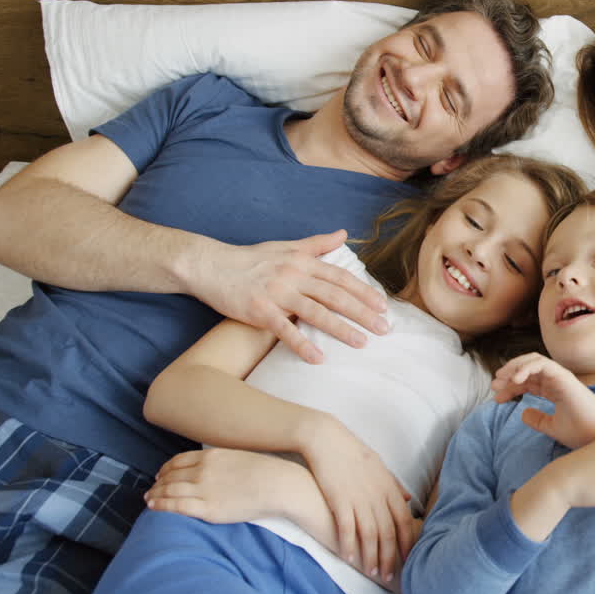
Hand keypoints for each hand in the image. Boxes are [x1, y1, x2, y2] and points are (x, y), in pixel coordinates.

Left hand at [145, 448, 300, 523]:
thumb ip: (222, 462)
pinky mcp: (208, 509)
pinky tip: (153, 507)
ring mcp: (204, 489)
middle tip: (151, 489)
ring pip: (169, 490)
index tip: (161, 474)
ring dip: (155, 494)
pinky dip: (161, 505)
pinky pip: (176, 506)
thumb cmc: (267, 472)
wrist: (279, 485)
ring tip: (149, 499)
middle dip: (158, 483)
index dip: (166, 468)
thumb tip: (214, 467)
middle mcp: (203, 470)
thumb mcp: (240, 457)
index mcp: (211, 456)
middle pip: (171, 476)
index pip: (179, 461)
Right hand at [191, 230, 389, 363]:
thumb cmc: (250, 259)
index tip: (382, 305)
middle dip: (362, 312)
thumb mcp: (286, 247)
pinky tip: (319, 359)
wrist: (210, 266)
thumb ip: (316, 243)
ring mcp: (276, 293)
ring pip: (316, 312)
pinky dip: (302, 345)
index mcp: (302, 262)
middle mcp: (293, 276)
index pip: (340, 277)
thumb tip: (342, 234)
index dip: (363, 291)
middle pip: (335, 296)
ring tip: (362, 343)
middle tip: (384, 328)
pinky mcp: (259, 311)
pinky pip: (285, 330)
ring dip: (341, 329)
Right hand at [302, 418, 414, 583]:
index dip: (406, 542)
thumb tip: (407, 500)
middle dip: (391, 557)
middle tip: (390, 576)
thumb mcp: (379, 466)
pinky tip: (350, 559)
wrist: (327, 440)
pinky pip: (347, 528)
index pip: (403, 521)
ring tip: (373, 572)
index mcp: (389, 488)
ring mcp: (359, 499)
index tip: (408, 559)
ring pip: (370, 534)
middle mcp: (377, 496)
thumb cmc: (353, 453)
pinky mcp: (340, 500)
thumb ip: (394, 485)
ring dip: (372, 556)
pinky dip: (349, 545)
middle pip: (388, 532)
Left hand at [492, 353, 594, 447]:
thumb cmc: (582, 433)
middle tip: (494, 386)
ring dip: (514, 367)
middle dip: (508, 375)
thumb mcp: (553, 427)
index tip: (497, 399)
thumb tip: (522, 414)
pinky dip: (526, 368)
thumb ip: (538, 420)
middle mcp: (557, 381)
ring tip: (500, 380)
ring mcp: (561, 377)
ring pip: (533, 361)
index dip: (511, 388)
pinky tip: (514, 380)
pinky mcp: (565, 377)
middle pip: (527, 370)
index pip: (529, 382)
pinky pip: (542, 364)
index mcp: (555, 390)